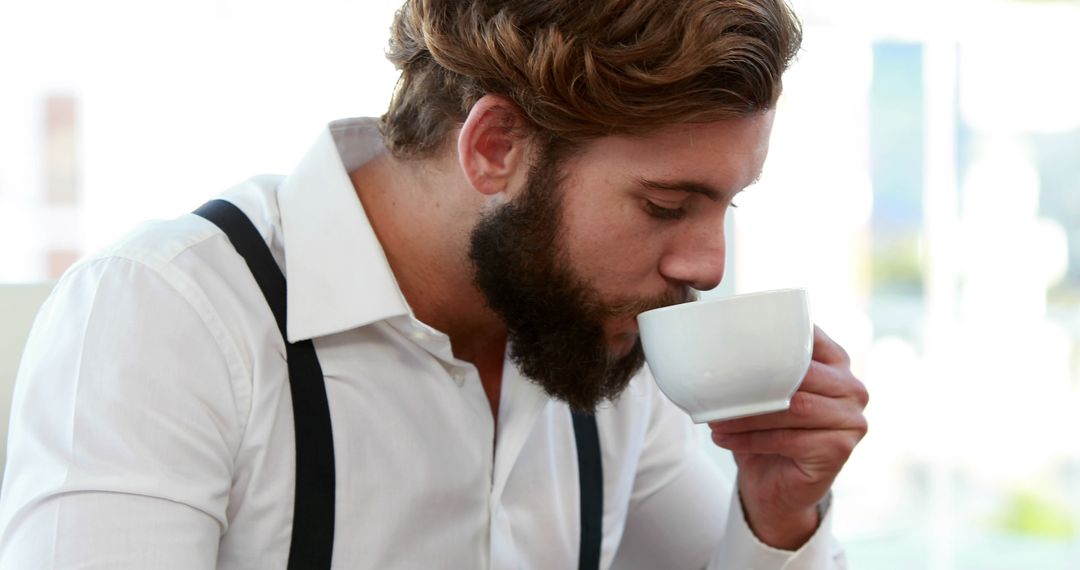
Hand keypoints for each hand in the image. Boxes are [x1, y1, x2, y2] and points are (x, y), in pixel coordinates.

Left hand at [709, 326, 868, 549]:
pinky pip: (788, 439)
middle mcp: (852, 388)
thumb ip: (764, 365)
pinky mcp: (840, 449)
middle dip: (755, 383)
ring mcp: (852, 420)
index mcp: (837, 362)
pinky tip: (724, 438)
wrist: (777, 487)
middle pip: (802, 375)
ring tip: (715, 417)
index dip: (772, 339)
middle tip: (716, 390)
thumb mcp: (768, 392)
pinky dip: (750, 439)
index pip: (807, 338)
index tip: (734, 343)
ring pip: (794, 408)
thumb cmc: (769, 431)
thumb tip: (719, 345)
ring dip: (748, 414)